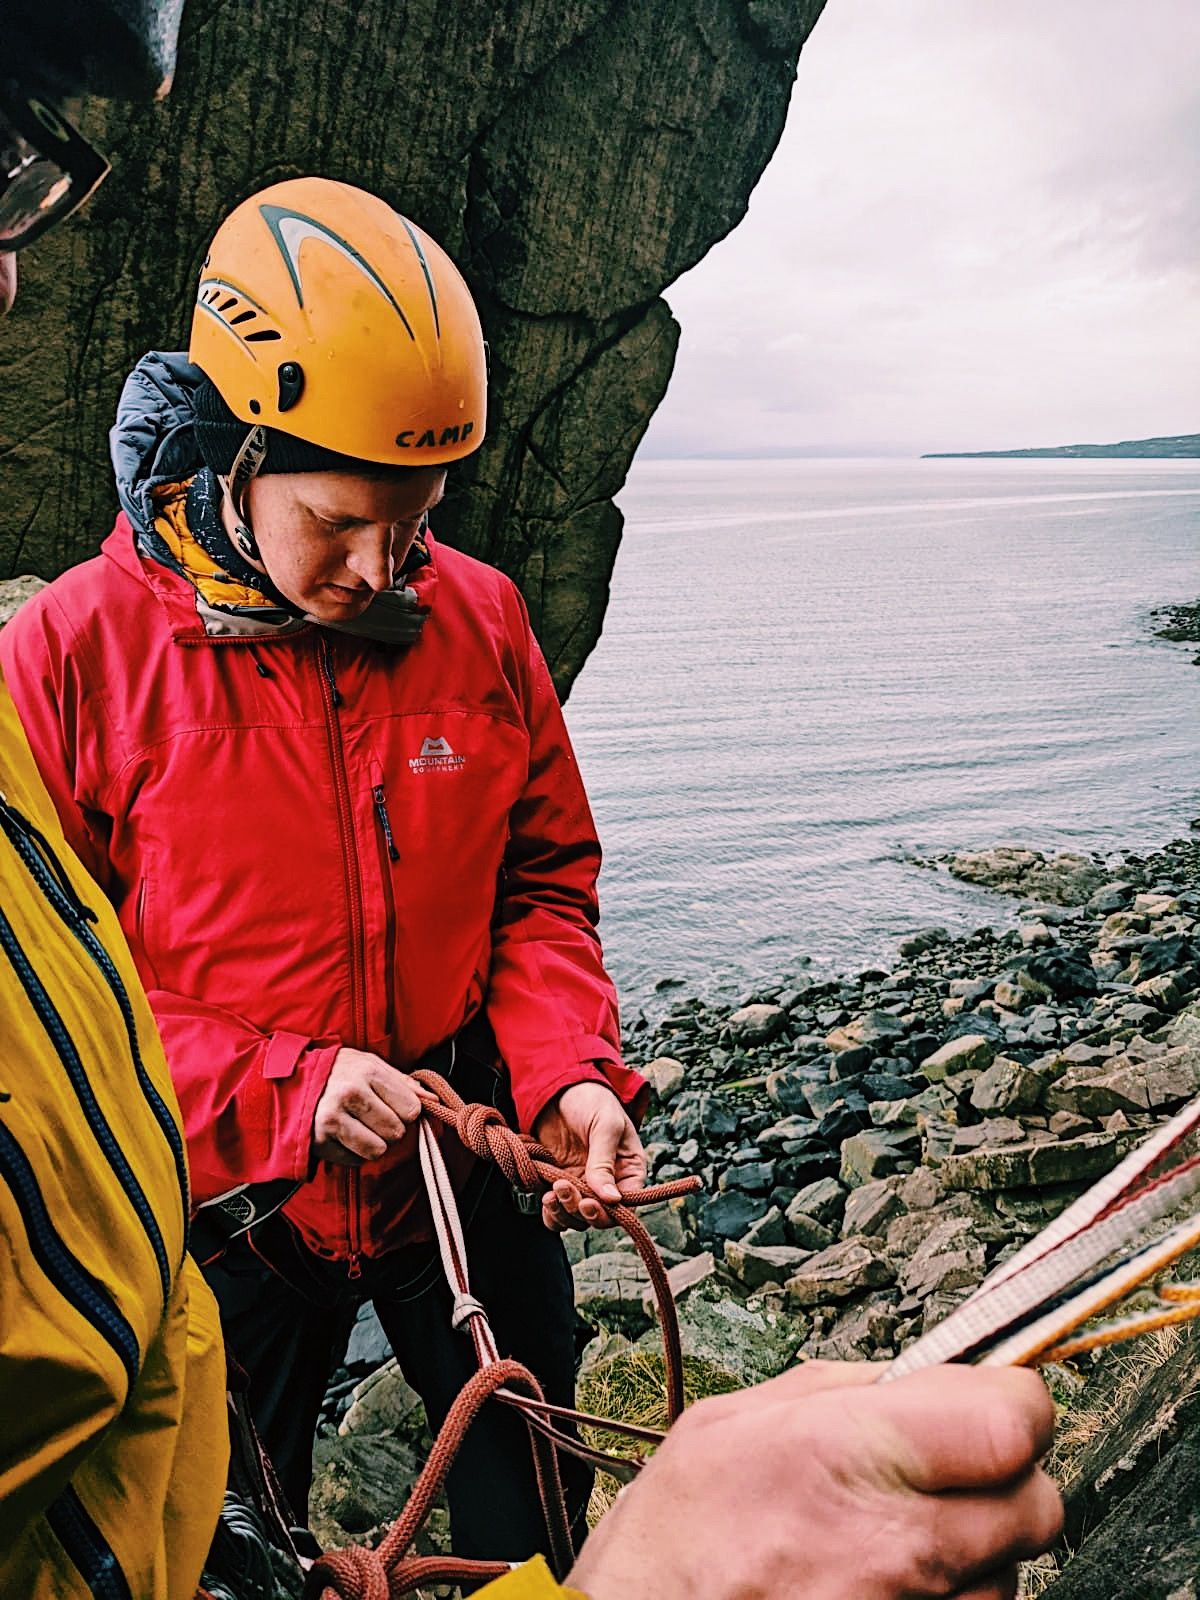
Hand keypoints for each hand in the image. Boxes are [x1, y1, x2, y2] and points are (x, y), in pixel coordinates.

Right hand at [312, 1048, 422, 1166]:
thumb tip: (433, 1100)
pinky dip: (353, 1152)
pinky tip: (343, 1135)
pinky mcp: (320, 1140)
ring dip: (373, 1143)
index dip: (406, 1111)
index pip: (411, 1108)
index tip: (392, 1106)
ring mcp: (333, 1118)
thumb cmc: (337, 1072)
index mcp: (368, 1071)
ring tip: (359, 1127)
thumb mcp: (370, 1065)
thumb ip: (402, 1083)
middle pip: (396, 1132)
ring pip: (378, 1150)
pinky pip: (355, 1160)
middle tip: (372, 1117)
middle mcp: (350, 1094)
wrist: (291, 1081)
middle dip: (389, 1128)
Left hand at [533, 1080, 645, 1231]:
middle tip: (565, 1188)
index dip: (609, 1213)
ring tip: (553, 1193)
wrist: (559, 1088)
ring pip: (576, 1219)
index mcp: (628, 1170)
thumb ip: (605, 1161)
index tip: (590, 1202)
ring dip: (564, 1213)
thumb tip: (611, 1198)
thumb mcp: (605, 1125)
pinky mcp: (558, 1184)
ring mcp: (581, 1185)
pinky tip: (545, 1197)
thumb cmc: (593, 1100)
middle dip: (581, 1210)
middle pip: (599, 1217)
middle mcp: (607, 1183)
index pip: (626, 1206)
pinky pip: (556, 1212)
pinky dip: (551, 1213)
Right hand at [568, 1362, 1062, 1599]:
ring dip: (978, 1550)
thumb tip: (933, 1374)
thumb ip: (851, 1388)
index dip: (1012, 1400)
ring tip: (898, 1538)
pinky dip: (950, 1599)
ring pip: (1013, 1573)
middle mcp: (897, 1545)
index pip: (1013, 1420)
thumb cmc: (679, 1537)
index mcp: (850, 1452)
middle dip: (1005, 1477)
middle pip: (1037, 1503)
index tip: (992, 1398)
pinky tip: (890, 1585)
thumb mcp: (740, 1418)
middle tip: (950, 1469)